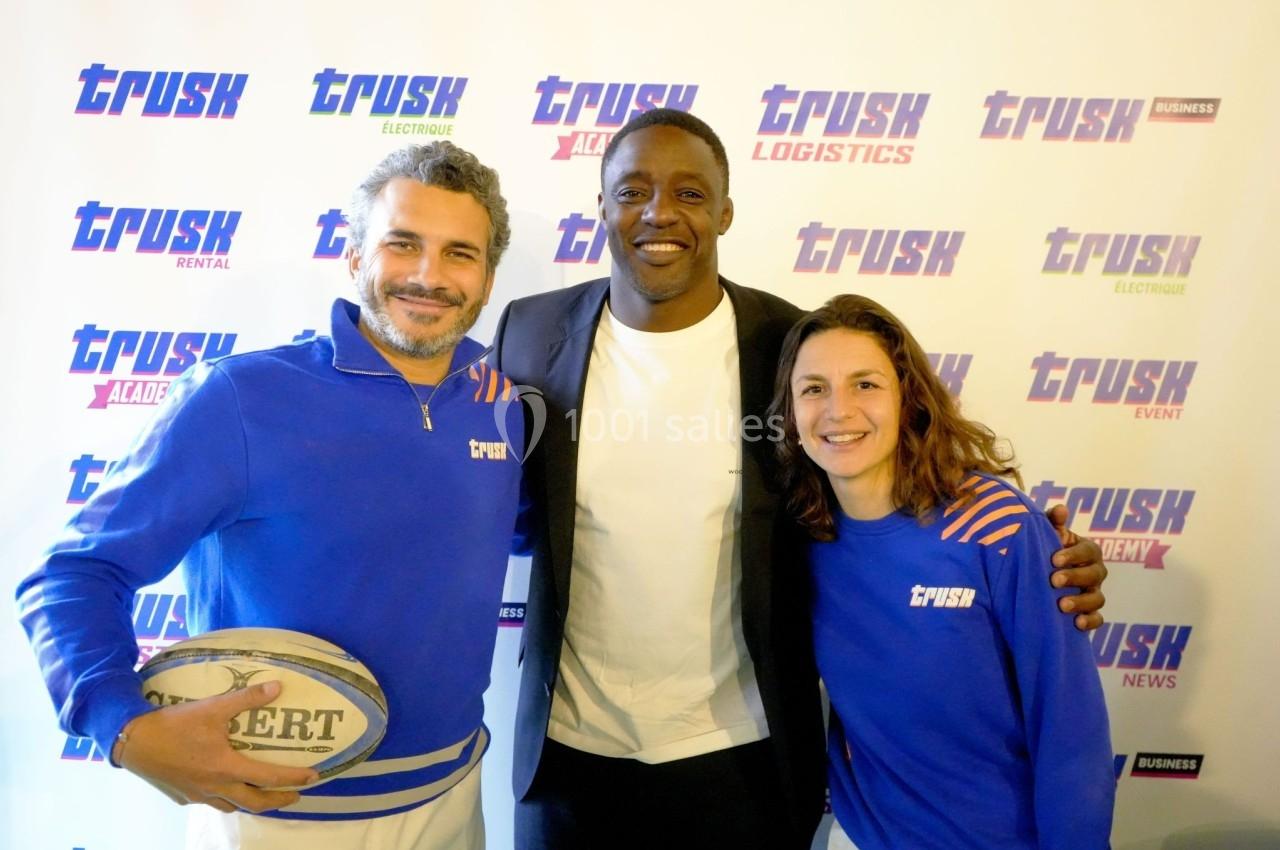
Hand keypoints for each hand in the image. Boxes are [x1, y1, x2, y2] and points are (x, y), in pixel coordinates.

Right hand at [113, 681, 318, 812]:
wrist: (132, 741)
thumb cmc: (174, 724)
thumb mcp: (213, 707)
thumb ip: (246, 698)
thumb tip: (278, 687)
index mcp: (226, 768)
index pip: (269, 778)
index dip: (293, 779)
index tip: (313, 777)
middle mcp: (214, 787)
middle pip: (254, 803)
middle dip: (278, 800)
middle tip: (296, 795)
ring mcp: (196, 795)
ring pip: (231, 806)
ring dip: (252, 803)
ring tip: (263, 796)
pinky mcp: (181, 796)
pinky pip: (209, 802)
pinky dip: (224, 799)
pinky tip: (224, 789)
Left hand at [1045, 504, 1107, 631]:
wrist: (1040, 575)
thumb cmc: (1046, 550)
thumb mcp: (1047, 534)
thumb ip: (1053, 522)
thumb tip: (1060, 509)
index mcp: (1087, 551)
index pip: (1088, 550)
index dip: (1074, 555)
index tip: (1054, 559)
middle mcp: (1095, 572)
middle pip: (1095, 575)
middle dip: (1075, 577)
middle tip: (1053, 580)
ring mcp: (1094, 592)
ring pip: (1097, 598)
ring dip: (1081, 602)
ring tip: (1061, 605)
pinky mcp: (1090, 612)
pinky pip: (1098, 619)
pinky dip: (1091, 621)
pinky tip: (1077, 623)